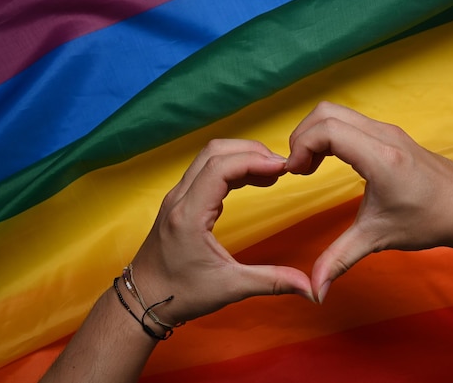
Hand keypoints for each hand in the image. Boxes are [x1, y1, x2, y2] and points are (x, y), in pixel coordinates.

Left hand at [130, 139, 312, 325]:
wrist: (143, 299)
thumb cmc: (180, 294)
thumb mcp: (230, 289)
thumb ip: (272, 282)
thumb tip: (309, 287)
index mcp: (189, 215)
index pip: (220, 168)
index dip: (254, 160)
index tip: (283, 168)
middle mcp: (179, 198)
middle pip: (215, 152)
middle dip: (251, 152)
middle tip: (281, 167)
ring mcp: (177, 197)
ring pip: (209, 157)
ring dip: (241, 157)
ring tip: (272, 173)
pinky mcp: (180, 201)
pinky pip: (206, 170)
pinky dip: (231, 167)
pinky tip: (252, 180)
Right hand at [286, 102, 452, 301]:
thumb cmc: (429, 220)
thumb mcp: (378, 239)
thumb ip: (340, 260)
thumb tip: (314, 290)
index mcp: (380, 158)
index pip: (328, 129)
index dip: (301, 146)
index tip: (294, 173)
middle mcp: (383, 136)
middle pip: (326, 112)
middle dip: (302, 136)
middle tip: (298, 168)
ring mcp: (388, 131)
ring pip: (337, 113)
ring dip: (315, 134)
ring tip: (310, 167)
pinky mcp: (389, 134)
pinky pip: (349, 121)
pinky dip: (330, 134)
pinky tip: (329, 161)